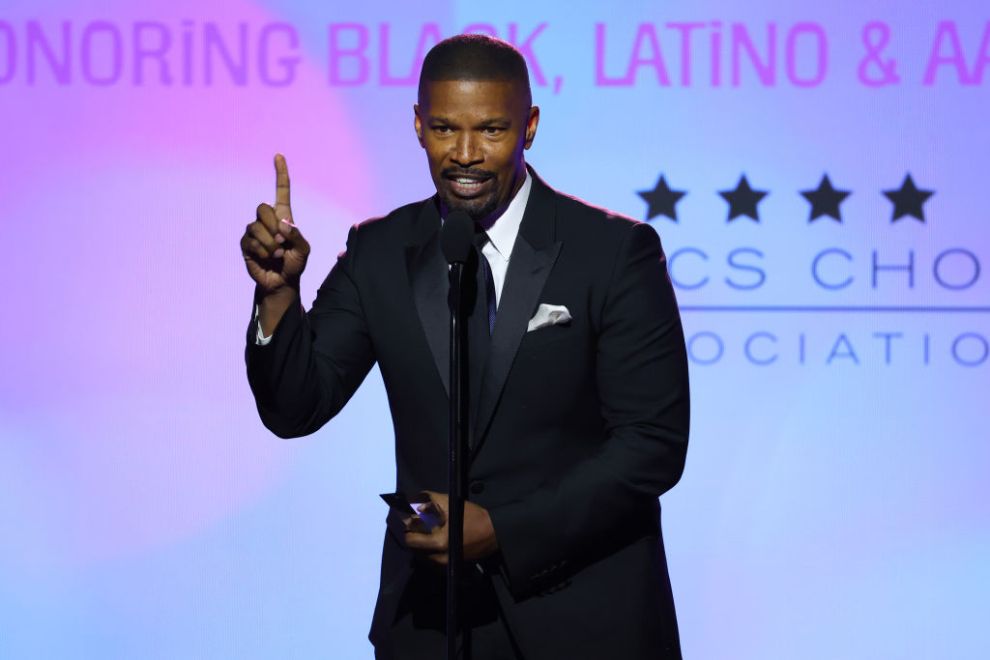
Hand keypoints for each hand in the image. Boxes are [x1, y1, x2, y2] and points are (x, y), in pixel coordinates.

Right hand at [241, 153, 310, 294]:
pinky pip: (251, 240)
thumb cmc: (294, 264)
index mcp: (283, 217)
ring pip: (256, 226)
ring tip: (277, 254)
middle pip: (262, 208)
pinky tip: (266, 258)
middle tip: (282, 242)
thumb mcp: (304, 251)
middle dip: (272, 225)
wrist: (282, 283)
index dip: (281, 174)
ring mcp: (254, 231)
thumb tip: (282, 223)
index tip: (279, 155)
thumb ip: (296, 236)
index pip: (281, 191)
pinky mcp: (246, 244)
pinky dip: (262, 251)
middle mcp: (267, 221)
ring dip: (270, 243)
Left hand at [403, 491, 498, 564]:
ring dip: (420, 546)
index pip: (411, 541)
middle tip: (415, 527)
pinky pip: (433, 562)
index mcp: (439, 543)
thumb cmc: (473, 517)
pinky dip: (429, 553)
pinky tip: (433, 542)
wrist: (495, 533)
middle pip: (415, 551)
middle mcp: (440, 558)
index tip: (407, 521)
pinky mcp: (452, 567)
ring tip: (424, 534)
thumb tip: (412, 502)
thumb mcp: (451, 504)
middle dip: (412, 538)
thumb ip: (429, 500)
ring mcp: (446, 565)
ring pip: (423, 557)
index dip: (407, 530)